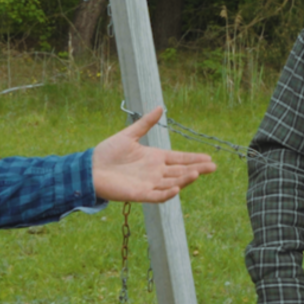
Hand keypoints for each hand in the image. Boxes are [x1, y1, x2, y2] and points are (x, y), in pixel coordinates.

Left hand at [92, 106, 216, 203]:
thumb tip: (160, 108)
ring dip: (184, 179)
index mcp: (155, 158)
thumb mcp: (129, 134)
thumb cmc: (108, 152)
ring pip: (172, 183)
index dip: (194, 158)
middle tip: (213, 167)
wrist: (90, 168)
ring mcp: (149, 184)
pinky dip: (167, 193)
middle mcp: (155, 172)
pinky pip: (157, 195)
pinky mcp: (140, 194)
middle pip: (181, 171)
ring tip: (196, 173)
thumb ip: (145, 123)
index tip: (209, 157)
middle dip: (197, 169)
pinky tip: (176, 188)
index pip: (179, 159)